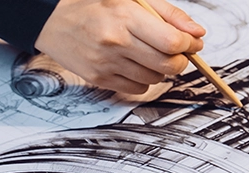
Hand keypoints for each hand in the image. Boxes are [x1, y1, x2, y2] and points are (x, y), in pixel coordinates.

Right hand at [35, 0, 206, 93]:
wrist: (51, 20)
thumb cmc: (92, 5)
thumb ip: (168, 14)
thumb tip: (197, 33)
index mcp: (125, 16)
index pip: (172, 42)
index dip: (189, 45)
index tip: (191, 42)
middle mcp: (115, 42)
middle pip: (168, 65)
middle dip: (180, 60)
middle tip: (176, 51)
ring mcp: (106, 63)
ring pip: (155, 79)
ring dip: (162, 70)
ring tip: (150, 54)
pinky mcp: (99, 79)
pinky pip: (138, 89)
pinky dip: (144, 80)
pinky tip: (135, 64)